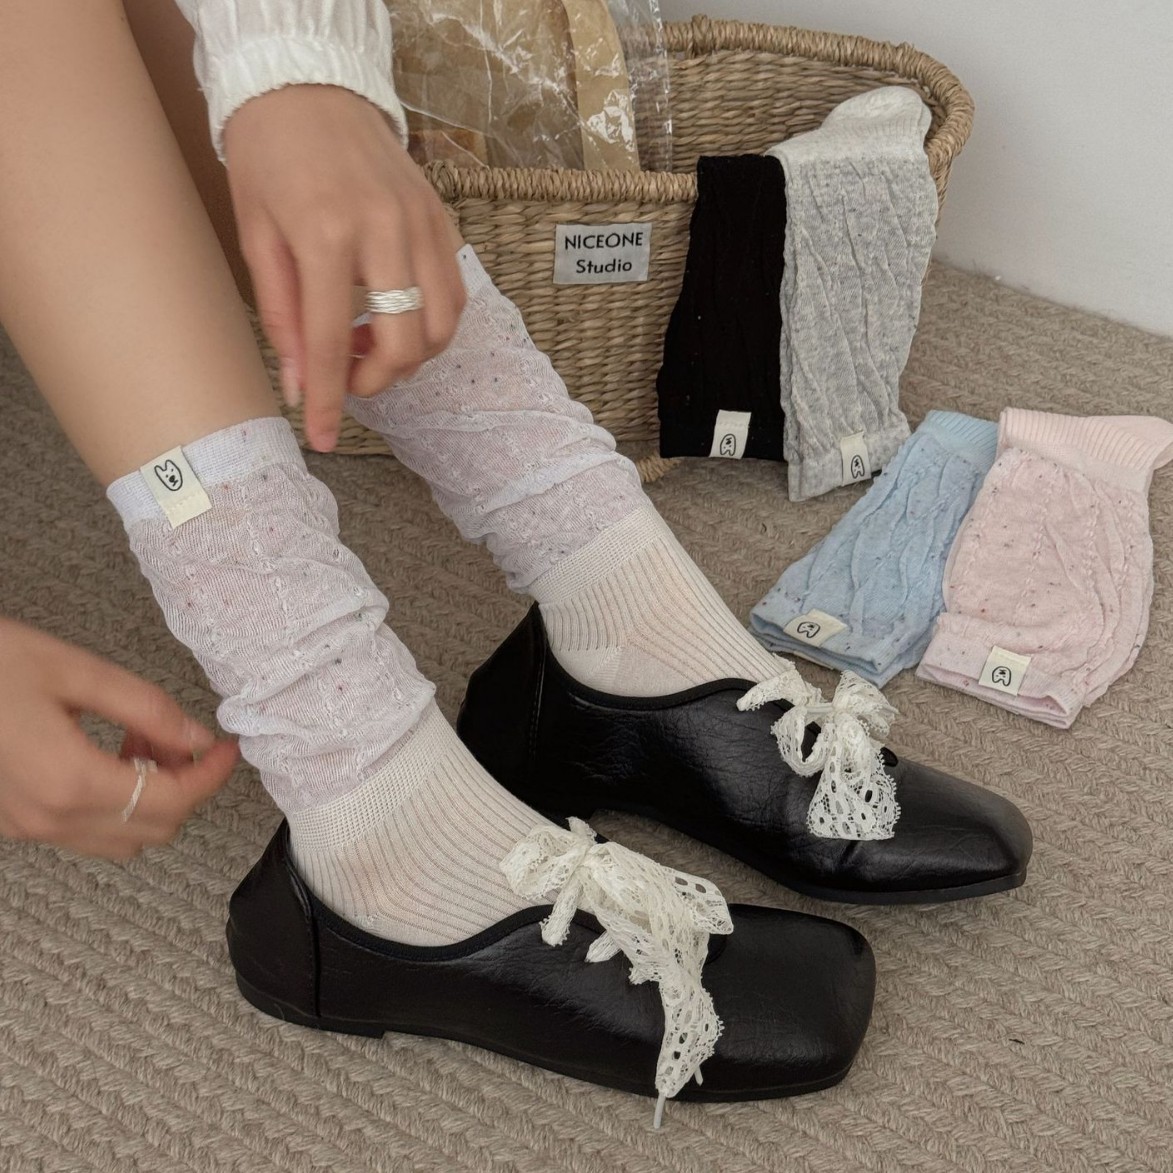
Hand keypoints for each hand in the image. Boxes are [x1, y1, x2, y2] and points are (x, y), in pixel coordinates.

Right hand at [0, 618, 238, 859]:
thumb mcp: (74, 670)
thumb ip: (145, 706)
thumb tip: (198, 736)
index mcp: (68, 781)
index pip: (171, 801)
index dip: (211, 777)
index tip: (228, 748)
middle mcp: (48, 818)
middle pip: (152, 830)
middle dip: (184, 786)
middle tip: (183, 736)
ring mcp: (26, 828)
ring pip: (121, 839)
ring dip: (152, 798)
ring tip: (143, 739)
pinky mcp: (12, 823)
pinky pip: (86, 832)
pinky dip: (117, 803)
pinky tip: (109, 754)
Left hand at [223, 84, 466, 451]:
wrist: (309, 85)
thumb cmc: (270, 157)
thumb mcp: (256, 236)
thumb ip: (282, 315)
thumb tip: (299, 384)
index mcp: (325, 234)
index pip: (329, 343)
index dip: (328, 401)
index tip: (321, 439)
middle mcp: (385, 231)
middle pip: (403, 344)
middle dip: (375, 380)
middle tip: (346, 374)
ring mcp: (422, 225)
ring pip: (440, 327)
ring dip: (407, 356)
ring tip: (368, 342)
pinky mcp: (442, 220)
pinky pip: (453, 295)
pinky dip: (430, 324)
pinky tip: (396, 317)